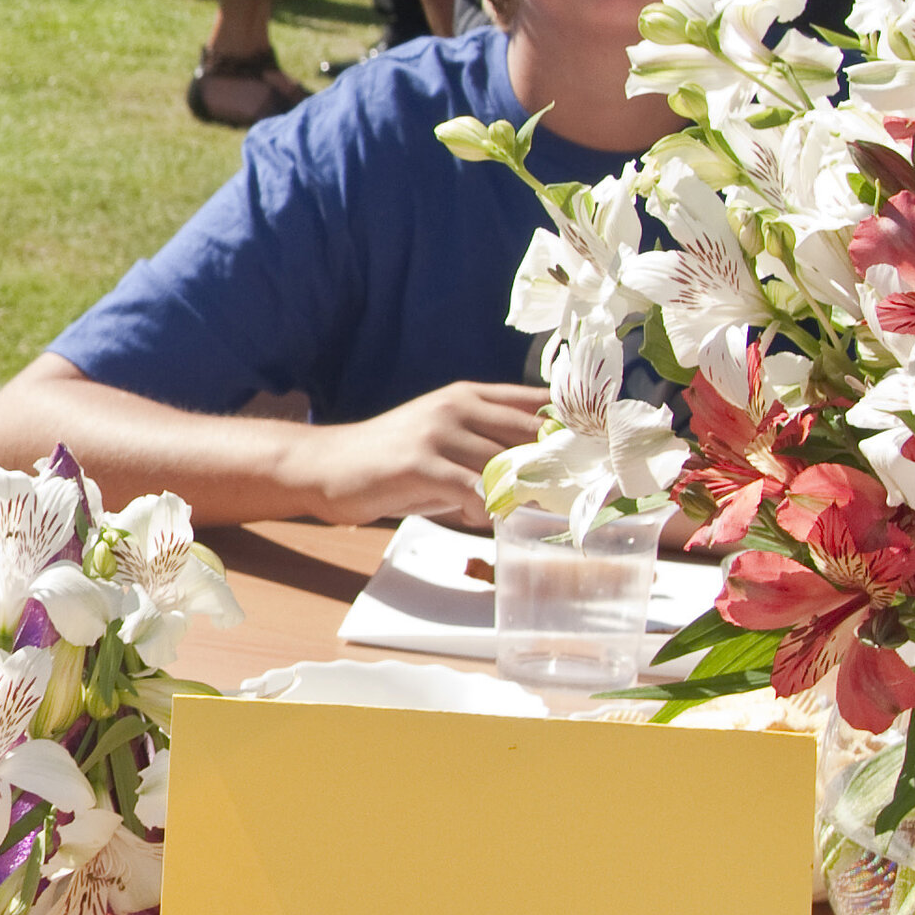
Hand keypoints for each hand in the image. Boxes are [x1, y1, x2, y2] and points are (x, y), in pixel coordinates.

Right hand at [296, 381, 549, 524]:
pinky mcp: (420, 464)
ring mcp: (438, 433)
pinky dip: (483, 511)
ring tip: (508, 513)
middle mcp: (457, 406)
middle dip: (555, 469)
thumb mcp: (445, 438)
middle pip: (531, 434)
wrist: (326, 465)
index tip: (588, 458)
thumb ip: (489, 444)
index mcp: (468, 395)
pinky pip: (473, 491)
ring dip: (515, 497)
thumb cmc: (392, 460)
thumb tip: (547, 470)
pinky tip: (472, 519)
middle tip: (566, 498)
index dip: (570, 429)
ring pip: (505, 466)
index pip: (537, 401)